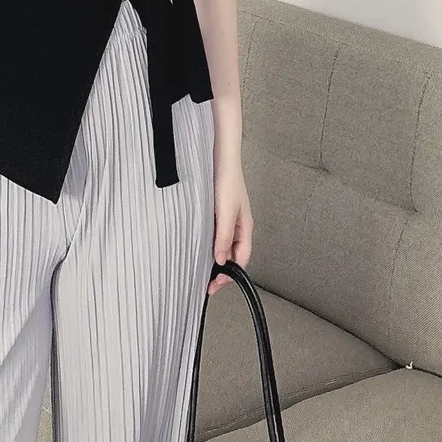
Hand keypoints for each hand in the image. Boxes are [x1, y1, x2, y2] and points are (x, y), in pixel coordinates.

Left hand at [208, 153, 252, 296]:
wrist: (220, 156)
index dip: (229, 274)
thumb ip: (224, 236)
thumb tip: (220, 260)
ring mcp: (226, 218)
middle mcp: (236, 225)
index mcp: (244, 227)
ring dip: (213, 257)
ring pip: (222, 245)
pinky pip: (213, 233)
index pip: (240, 259)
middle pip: (231, 255)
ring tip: (199, 268)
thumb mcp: (226, 211)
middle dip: (220, 270)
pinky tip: (197, 245)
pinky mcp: (215, 211)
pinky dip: (207, 243)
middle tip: (205, 282)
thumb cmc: (228, 179)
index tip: (215, 285)